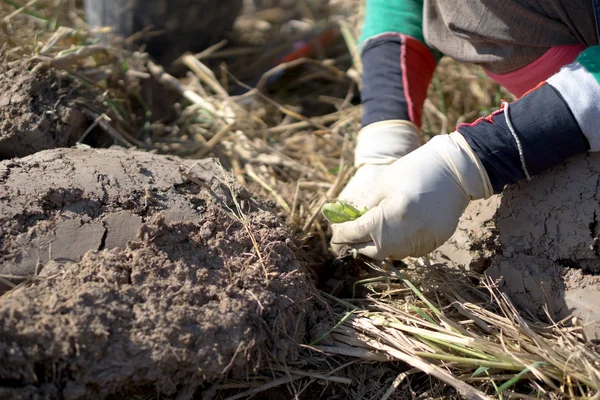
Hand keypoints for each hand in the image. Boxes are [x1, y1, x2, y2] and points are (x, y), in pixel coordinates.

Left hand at [331, 132, 491, 259]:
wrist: (456, 171)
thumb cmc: (415, 170)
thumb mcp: (384, 183)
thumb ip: (367, 206)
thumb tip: (352, 222)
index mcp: (390, 216)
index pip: (357, 233)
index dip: (342, 234)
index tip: (334, 235)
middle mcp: (405, 235)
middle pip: (372, 251)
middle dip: (357, 245)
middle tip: (349, 238)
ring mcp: (422, 242)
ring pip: (391, 254)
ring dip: (377, 246)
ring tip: (370, 234)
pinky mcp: (433, 244)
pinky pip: (408, 251)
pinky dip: (397, 245)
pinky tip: (394, 232)